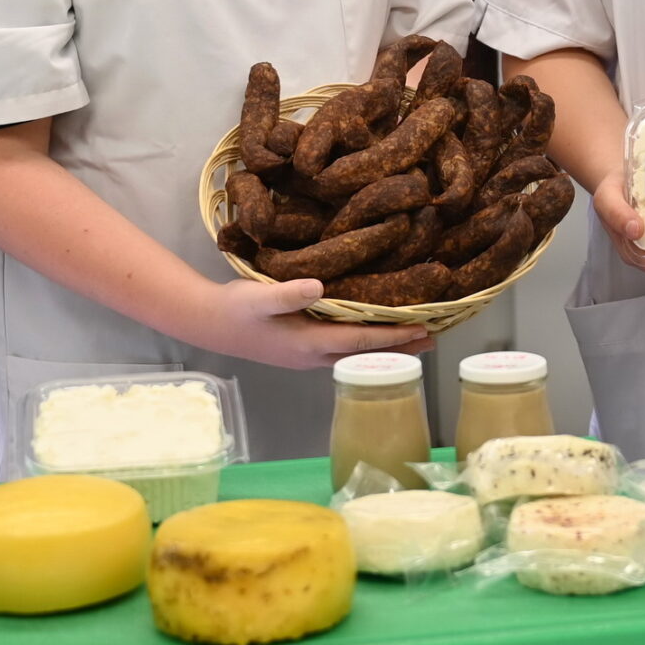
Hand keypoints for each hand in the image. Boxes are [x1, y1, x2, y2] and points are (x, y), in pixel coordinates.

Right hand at [204, 275, 432, 368]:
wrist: (209, 323)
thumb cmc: (236, 309)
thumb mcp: (259, 297)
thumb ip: (288, 293)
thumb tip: (319, 286)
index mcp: (310, 343)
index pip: (362, 340)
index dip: (393, 334)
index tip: (423, 328)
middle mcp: (314, 356)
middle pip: (367, 353)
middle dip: (400, 347)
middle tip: (435, 339)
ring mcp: (308, 357)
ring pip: (356, 353)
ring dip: (385, 346)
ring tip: (414, 338)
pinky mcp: (302, 351)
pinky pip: (343, 349)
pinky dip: (365, 343)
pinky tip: (372, 333)